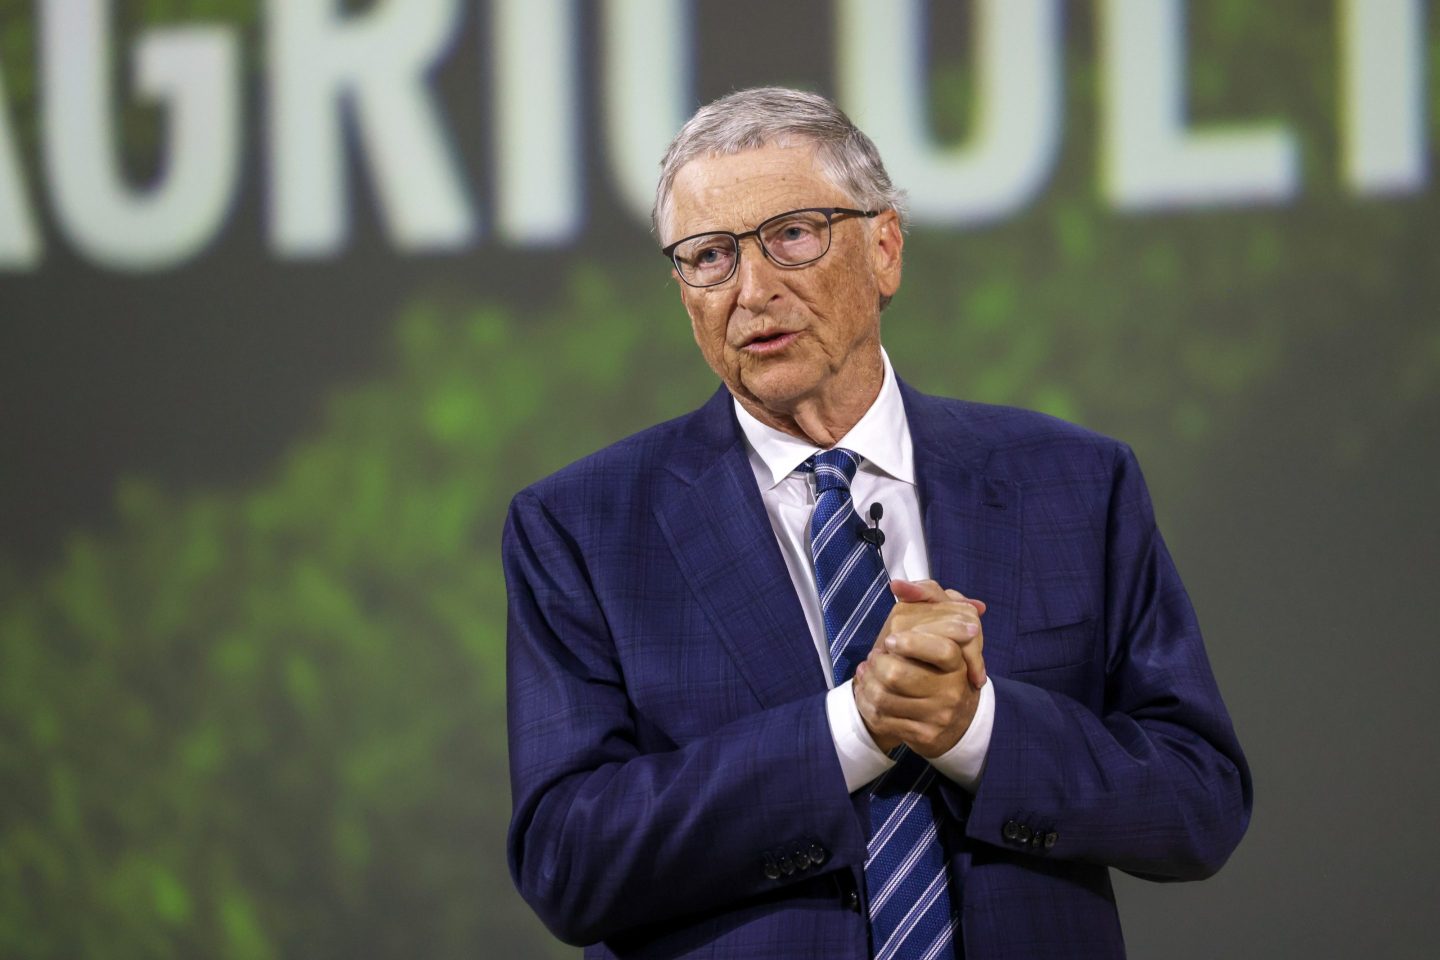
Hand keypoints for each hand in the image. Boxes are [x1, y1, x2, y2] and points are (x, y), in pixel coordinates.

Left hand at [852, 579, 986, 757]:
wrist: (951, 716)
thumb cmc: (940, 660)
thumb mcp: (941, 622)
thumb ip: (925, 594)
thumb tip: (898, 585)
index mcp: (959, 660)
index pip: (942, 649)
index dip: (911, 643)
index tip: (890, 639)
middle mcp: (954, 689)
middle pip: (898, 674)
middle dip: (876, 664)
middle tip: (873, 657)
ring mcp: (940, 715)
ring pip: (884, 698)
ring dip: (867, 683)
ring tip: (866, 672)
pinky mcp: (925, 736)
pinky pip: (884, 720)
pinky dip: (867, 705)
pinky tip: (865, 693)